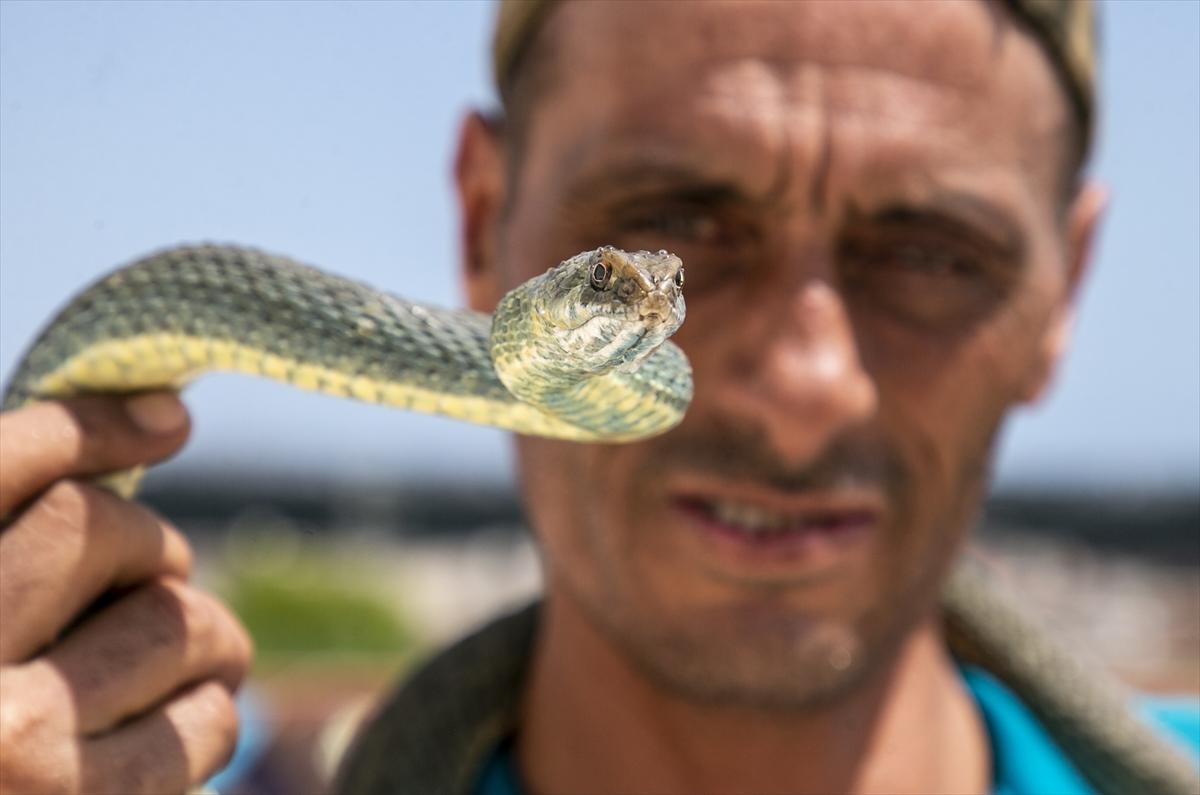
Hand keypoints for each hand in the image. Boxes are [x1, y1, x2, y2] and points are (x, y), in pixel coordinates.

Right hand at [0, 394, 252, 793]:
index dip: (93, 426)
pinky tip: (184, 725)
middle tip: (155, 580)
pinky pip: (203, 724)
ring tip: (184, 655)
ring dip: (200, 631)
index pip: (7, 466)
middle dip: (150, 547)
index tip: (167, 419)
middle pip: (103, 532)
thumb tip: (166, 421)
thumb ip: (14, 533)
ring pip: (175, 622)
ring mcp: (7, 751)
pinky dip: (211, 714)